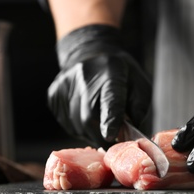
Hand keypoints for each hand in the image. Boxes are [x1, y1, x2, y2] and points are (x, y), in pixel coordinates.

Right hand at [48, 24, 151, 147]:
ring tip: (100, 122)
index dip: (110, 118)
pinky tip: (87, 114)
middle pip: (89, 118)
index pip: (110, 99)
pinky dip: (80, 128)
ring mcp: (65, 86)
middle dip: (102, 136)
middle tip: (112, 139)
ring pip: (77, 126)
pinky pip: (68, 124)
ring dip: (91, 133)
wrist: (91, 53)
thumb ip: (137, 110)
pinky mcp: (54, 95)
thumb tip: (129, 136)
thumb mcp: (139, 85)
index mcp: (112, 73)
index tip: (110, 135)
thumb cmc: (120, 74)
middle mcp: (84, 77)